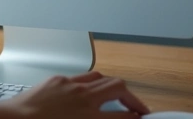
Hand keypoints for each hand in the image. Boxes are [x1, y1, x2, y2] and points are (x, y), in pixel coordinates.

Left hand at [0, 71, 149, 118]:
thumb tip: (109, 118)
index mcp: (89, 116)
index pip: (124, 116)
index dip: (136, 117)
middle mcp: (83, 97)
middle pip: (119, 87)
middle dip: (132, 98)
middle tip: (136, 108)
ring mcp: (69, 85)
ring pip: (100, 77)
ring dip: (112, 87)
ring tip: (115, 96)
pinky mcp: (56, 79)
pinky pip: (79, 77)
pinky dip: (88, 84)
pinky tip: (85, 93)